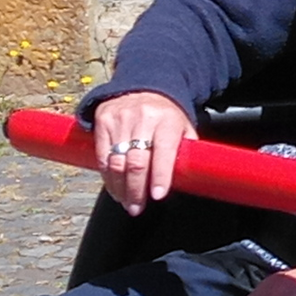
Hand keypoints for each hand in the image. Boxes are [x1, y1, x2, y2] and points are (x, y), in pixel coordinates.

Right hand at [91, 92, 194, 216]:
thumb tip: (192, 180)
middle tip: (137, 207)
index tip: (157, 195)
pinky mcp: (103, 120)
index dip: (159, 176)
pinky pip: (102, 155)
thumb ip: (187, 151)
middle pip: (137, 161)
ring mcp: (120, 119)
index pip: (163, 152)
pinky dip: (107, 176)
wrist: (145, 87)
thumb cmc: (168, 116)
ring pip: (116, 161)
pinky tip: (115, 187)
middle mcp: (143, 118)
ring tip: (127, 202)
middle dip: (136, 189)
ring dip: (120, 187)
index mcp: (167, 121)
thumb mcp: (184, 128)